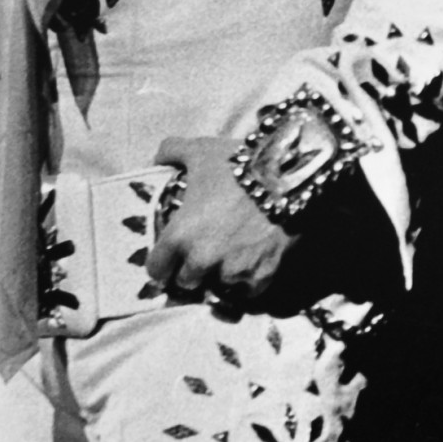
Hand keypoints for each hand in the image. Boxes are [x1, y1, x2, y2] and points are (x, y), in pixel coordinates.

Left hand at [146, 136, 295, 304]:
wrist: (286, 176)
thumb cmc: (237, 164)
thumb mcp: (200, 151)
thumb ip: (172, 151)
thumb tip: (158, 158)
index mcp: (179, 236)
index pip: (156, 269)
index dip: (163, 264)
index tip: (170, 259)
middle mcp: (201, 260)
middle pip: (186, 282)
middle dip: (192, 271)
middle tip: (203, 255)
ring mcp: (232, 272)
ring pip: (218, 288)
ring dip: (221, 276)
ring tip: (230, 259)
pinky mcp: (260, 276)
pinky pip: (247, 291)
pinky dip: (249, 281)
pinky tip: (252, 264)